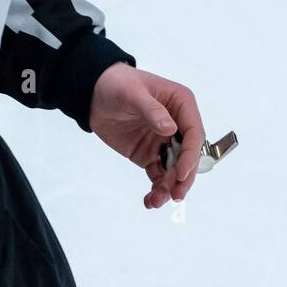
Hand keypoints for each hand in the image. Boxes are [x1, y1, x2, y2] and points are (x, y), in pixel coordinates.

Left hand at [88, 63, 205, 208]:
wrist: (93, 94)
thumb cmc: (116, 84)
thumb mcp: (133, 93)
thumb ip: (152, 111)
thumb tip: (170, 129)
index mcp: (181, 104)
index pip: (194, 133)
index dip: (190, 155)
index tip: (181, 173)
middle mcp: (177, 125)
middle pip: (188, 156)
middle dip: (183, 177)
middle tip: (176, 196)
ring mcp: (164, 142)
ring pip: (174, 170)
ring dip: (169, 188)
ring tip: (156, 201)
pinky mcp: (150, 155)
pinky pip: (158, 176)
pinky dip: (156, 190)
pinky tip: (149, 201)